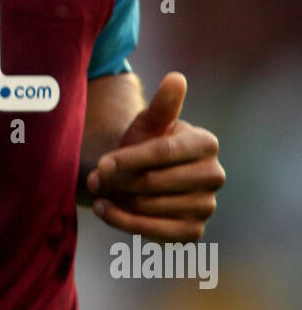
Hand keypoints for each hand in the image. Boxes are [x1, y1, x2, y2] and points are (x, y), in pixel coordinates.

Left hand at [85, 72, 225, 240]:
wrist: (142, 175)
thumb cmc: (145, 142)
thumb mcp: (149, 123)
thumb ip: (162, 104)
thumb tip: (176, 78)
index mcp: (206, 143)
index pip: (163, 152)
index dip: (130, 158)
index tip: (101, 163)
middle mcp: (214, 176)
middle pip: (154, 181)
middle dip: (119, 180)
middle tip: (94, 178)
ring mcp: (207, 206)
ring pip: (150, 206)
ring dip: (117, 200)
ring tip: (99, 189)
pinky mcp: (193, 232)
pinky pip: (155, 231)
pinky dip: (124, 222)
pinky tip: (104, 209)